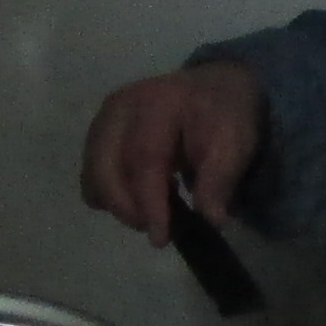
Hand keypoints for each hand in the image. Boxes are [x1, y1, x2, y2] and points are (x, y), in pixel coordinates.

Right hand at [78, 64, 262, 242]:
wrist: (212, 88)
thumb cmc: (223, 117)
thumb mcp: (234, 144)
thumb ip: (220, 180)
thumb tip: (210, 219)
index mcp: (157, 102)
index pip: (144, 157)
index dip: (148, 202)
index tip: (160, 237)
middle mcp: (120, 107)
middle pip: (105, 166)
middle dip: (126, 208)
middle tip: (157, 231)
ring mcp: (103, 119)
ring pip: (93, 174)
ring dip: (117, 202)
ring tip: (153, 209)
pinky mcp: (97, 133)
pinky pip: (91, 174)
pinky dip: (110, 193)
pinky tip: (139, 194)